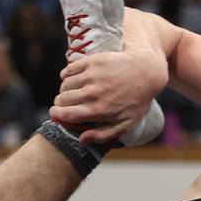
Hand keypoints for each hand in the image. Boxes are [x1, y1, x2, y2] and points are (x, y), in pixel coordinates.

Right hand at [50, 51, 167, 145]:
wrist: (145, 72)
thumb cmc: (136, 101)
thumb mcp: (125, 124)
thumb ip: (103, 135)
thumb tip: (81, 139)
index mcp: (97, 110)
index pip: (65, 114)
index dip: (56, 114)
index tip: (55, 114)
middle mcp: (92, 93)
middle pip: (62, 99)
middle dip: (59, 103)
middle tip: (63, 103)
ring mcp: (91, 76)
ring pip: (65, 84)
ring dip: (64, 89)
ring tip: (69, 91)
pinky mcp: (92, 61)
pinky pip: (69, 69)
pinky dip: (66, 74)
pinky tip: (70, 78)